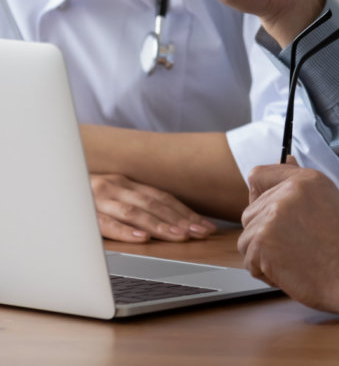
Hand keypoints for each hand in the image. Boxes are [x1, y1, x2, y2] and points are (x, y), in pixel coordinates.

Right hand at [90, 173, 216, 242]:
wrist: (54, 179)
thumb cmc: (91, 193)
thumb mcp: (117, 192)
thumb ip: (140, 200)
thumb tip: (178, 219)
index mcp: (128, 182)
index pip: (163, 198)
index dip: (185, 212)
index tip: (205, 226)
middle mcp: (117, 186)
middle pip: (154, 205)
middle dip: (180, 220)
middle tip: (199, 233)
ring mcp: (101, 198)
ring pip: (136, 212)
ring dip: (160, 225)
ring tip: (179, 236)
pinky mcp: (85, 213)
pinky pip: (107, 223)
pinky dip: (126, 231)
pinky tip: (142, 238)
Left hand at [238, 163, 338, 315]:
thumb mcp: (327, 199)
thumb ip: (300, 182)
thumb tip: (287, 159)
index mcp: (304, 179)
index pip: (258, 176)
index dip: (258, 197)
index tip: (269, 213)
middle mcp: (286, 192)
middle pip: (250, 212)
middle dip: (264, 233)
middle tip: (293, 246)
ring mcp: (273, 215)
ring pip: (247, 237)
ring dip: (263, 255)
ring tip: (293, 260)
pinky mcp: (263, 241)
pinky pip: (248, 259)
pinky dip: (264, 272)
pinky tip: (288, 271)